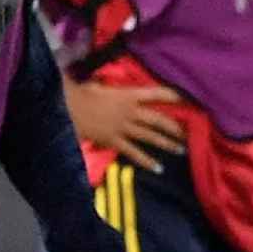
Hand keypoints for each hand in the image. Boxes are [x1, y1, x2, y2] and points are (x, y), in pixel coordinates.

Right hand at [62, 78, 183, 173]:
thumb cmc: (78, 93)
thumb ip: (105, 85)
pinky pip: (134, 152)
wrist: (66, 107)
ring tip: (181, 150)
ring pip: (150, 136)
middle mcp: (130, 112)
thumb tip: (104, 83)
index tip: (185, 99)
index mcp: (127, 95)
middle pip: (158, 119)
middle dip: (173, 127)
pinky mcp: (114, 141)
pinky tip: (158, 168)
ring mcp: (123, 127)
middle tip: (186, 133)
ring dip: (167, 144)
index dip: (171, 96)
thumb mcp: (95, 85)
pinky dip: (146, 161)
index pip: (155, 94)